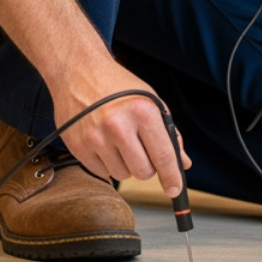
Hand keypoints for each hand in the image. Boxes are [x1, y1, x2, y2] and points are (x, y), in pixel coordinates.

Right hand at [50, 59, 192, 197]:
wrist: (78, 71)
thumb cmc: (117, 85)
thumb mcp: (149, 101)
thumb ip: (168, 134)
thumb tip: (183, 164)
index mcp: (142, 112)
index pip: (164, 156)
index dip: (172, 177)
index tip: (175, 190)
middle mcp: (118, 126)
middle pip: (143, 172)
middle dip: (146, 166)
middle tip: (141, 149)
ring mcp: (96, 138)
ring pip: (122, 174)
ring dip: (125, 164)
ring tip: (118, 140)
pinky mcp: (78, 147)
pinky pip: (102, 173)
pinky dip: (106, 163)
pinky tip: (103, 142)